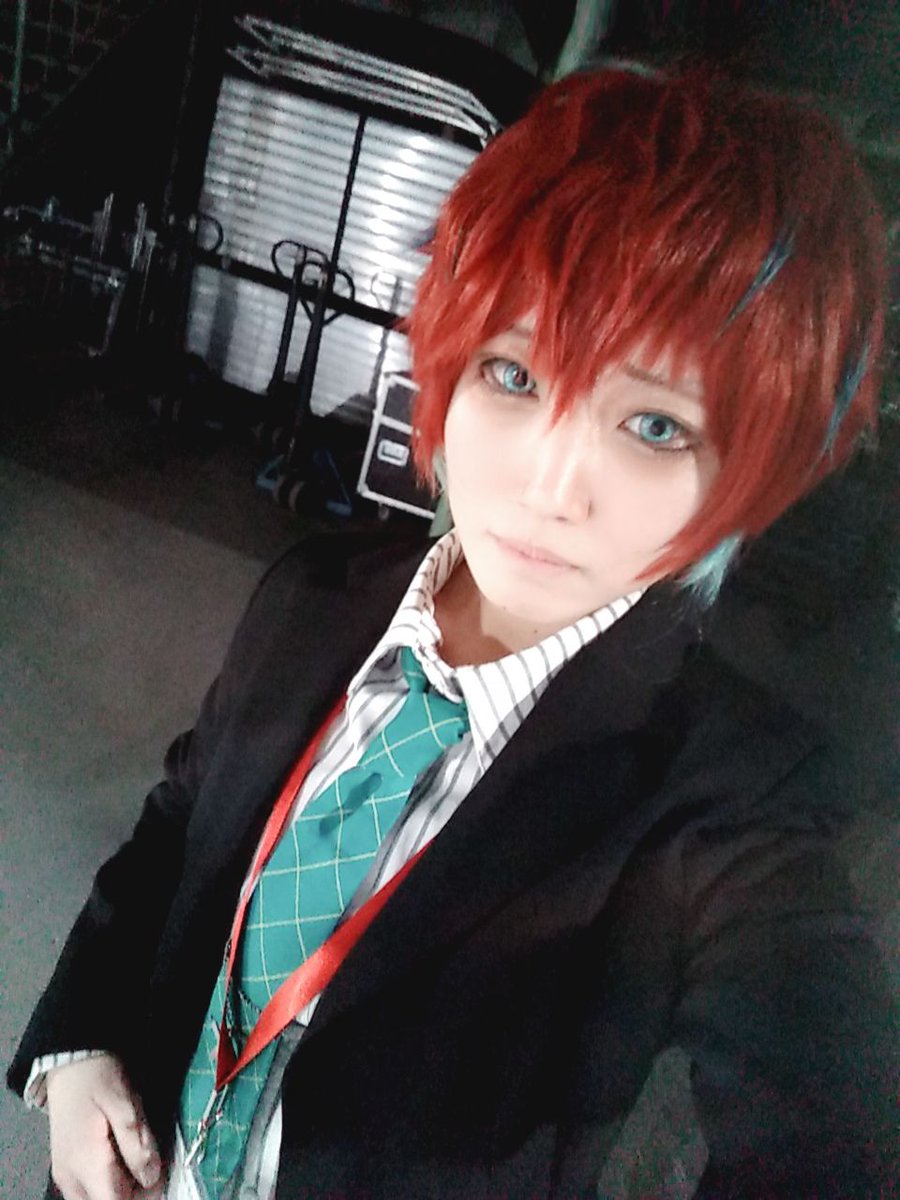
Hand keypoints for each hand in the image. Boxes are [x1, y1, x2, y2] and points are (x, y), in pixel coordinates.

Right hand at [46, 1054, 164, 1199]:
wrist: (70, 1061)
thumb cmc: (98, 1077)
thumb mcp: (125, 1104)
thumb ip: (137, 1143)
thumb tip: (151, 1178)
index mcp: (86, 1162)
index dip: (144, 1198)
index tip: (162, 1180)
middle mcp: (70, 1178)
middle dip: (135, 1195)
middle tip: (155, 1167)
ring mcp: (66, 1176)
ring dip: (124, 1190)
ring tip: (141, 1159)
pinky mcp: (67, 1169)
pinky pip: (91, 1191)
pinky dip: (111, 1183)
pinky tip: (124, 1158)